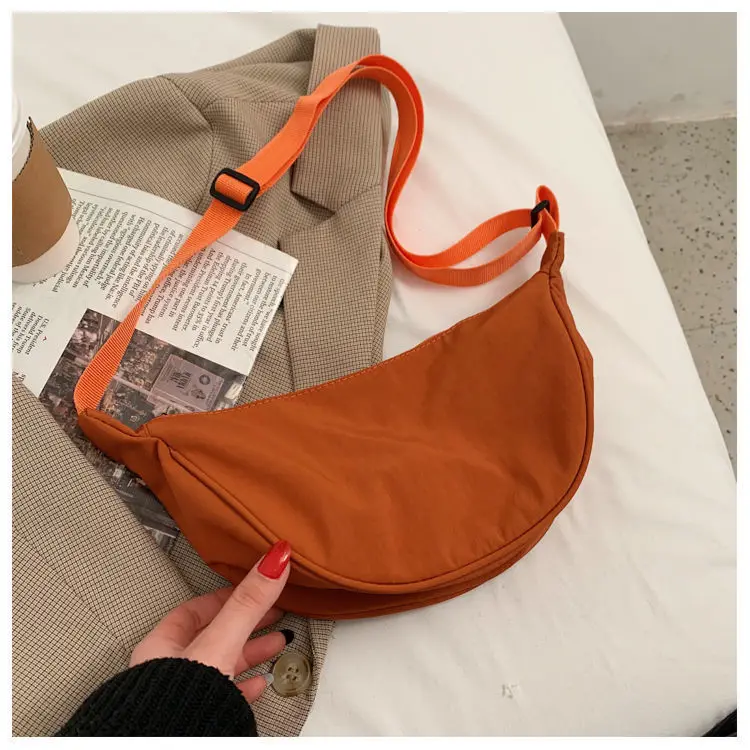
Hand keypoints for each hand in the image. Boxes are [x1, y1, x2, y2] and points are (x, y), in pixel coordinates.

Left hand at [130, 540, 291, 702]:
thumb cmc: (175, 706)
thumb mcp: (220, 643)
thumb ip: (247, 603)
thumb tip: (273, 560)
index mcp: (162, 646)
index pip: (196, 609)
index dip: (229, 596)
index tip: (254, 587)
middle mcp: (168, 670)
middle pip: (214, 635)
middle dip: (249, 622)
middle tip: (274, 611)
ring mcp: (182, 696)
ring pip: (222, 665)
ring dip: (252, 652)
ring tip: (277, 643)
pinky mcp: (197, 719)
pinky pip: (225, 694)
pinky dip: (246, 684)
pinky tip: (260, 684)